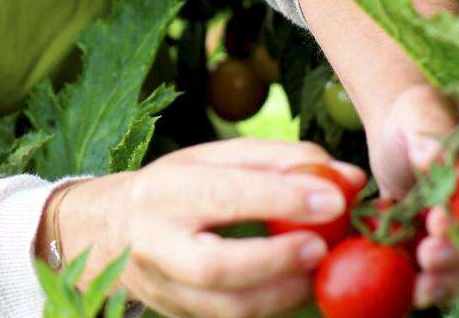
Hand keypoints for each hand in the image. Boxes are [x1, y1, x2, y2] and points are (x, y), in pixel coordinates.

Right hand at [48, 137, 366, 317]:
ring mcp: (165, 288)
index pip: (226, 194)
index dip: (282, 198)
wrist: (109, 232)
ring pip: (228, 306)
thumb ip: (282, 160)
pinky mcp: (178, 315)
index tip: (334, 197)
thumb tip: (349, 178)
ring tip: (318, 268)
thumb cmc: (177, 186)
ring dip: (284, 292)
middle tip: (321, 246)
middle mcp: (159, 242)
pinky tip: (299, 285)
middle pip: (215, 264)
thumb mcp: (216, 158)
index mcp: (166, 188)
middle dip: (276, 259)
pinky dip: (273, 306)